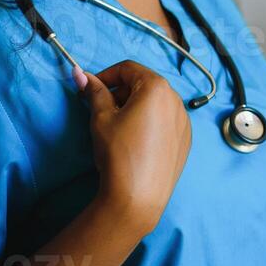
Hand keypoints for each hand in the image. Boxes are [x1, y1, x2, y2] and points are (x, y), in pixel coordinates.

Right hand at [81, 60, 191, 231]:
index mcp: (157, 88)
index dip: (106, 75)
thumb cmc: (118, 153)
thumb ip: (94, 91)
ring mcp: (184, 121)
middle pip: (144, 84)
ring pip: (156, 103)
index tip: (91, 89)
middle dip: (121, 92)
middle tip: (102, 110)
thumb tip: (80, 74)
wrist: (138, 196)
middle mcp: (176, 100)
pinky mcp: (185, 140)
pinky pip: (166, 121)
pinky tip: (136, 142)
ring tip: (118, 128)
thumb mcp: (101, 118)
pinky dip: (150, 122)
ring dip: (136, 107)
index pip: (128, 69)